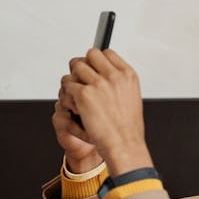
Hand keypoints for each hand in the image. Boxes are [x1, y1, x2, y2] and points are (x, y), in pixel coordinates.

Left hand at [60, 49, 152, 174]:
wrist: (124, 145)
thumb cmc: (128, 128)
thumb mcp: (131, 97)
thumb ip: (118, 81)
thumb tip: (101, 71)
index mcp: (128, 75)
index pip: (106, 52)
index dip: (97, 61)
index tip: (94, 71)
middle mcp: (114, 75)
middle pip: (89, 54)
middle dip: (84, 66)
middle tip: (84, 82)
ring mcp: (98, 83)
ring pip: (75, 67)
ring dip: (74, 80)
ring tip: (80, 97)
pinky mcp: (83, 94)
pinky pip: (67, 85)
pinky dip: (68, 95)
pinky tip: (77, 107)